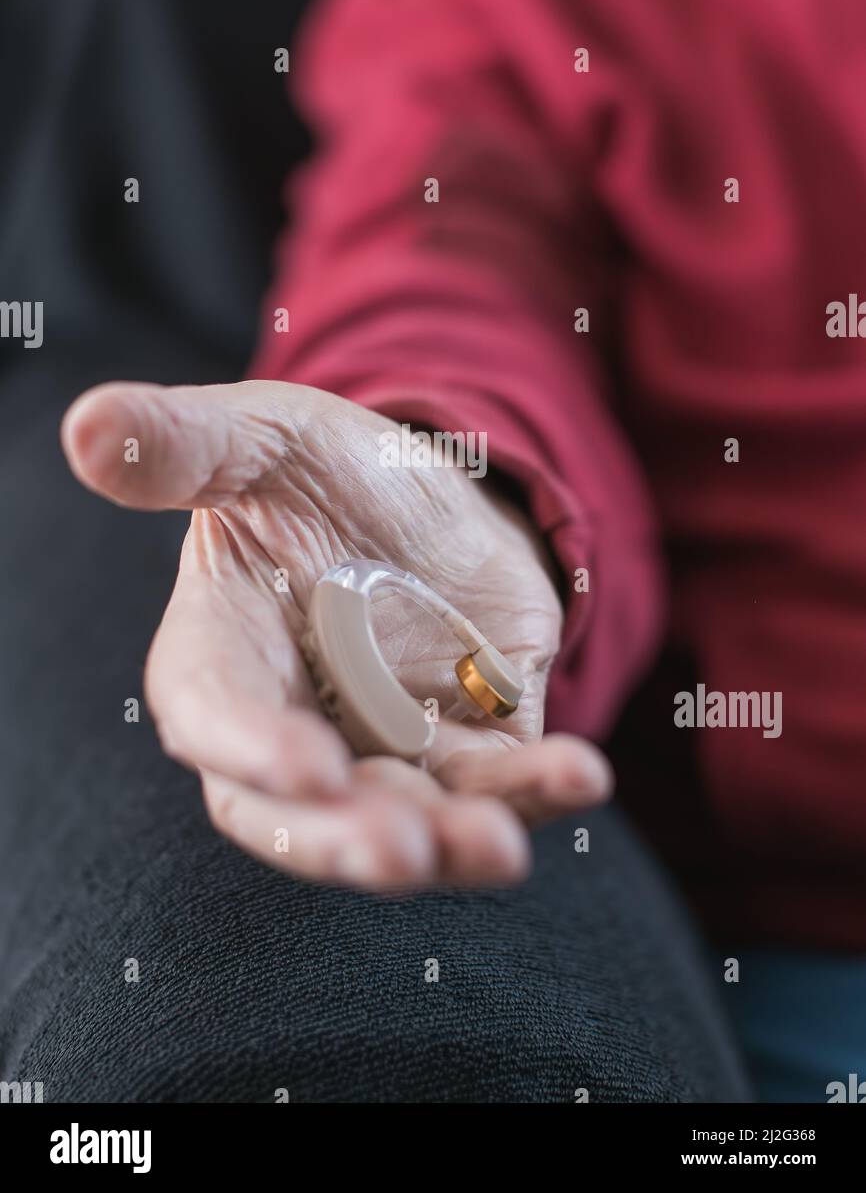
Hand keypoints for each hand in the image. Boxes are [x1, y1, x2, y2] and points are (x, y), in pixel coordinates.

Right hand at [62, 380, 611, 888]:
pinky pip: (497, 781)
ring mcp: (386, 742)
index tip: (306, 767)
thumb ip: (184, 446)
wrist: (433, 487)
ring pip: (406, 817)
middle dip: (346, 839)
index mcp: (225, 651)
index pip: (216, 715)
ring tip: (499, 847)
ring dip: (448, 841)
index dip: (252, 748)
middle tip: (398, 851)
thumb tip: (83, 426)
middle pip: (303, 812)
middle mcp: (297, 719)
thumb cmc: (324, 467)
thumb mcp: (264, 438)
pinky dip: (536, 789)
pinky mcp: (468, 744)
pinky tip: (583, 779)